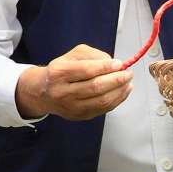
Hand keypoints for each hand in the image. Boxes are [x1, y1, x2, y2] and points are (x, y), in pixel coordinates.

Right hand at [16, 44, 130, 121]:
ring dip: (119, 91)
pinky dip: (117, 100)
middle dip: (116, 80)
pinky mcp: (80, 116)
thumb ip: (92, 55)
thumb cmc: (61, 71)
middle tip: (128, 74)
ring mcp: (71, 106)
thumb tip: (113, 64)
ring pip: (101, 101)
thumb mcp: (72, 56)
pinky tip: (123, 91)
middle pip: (95, 87)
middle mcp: (63, 92)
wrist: (44, 93)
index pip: (86, 70)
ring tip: (128, 82)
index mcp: (59, 73)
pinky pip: (103, 109)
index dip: (105, 67)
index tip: (119, 64)